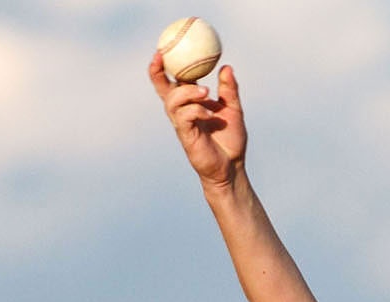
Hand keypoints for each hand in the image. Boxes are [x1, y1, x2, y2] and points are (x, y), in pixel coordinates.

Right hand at [148, 55, 247, 191]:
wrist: (232, 167)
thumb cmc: (231, 141)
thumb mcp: (233, 109)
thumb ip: (229, 90)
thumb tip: (226, 67)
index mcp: (191, 103)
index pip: (174, 80)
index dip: (166, 65)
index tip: (166, 46)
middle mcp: (182, 112)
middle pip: (162, 89)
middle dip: (157, 72)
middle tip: (159, 56)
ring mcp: (182, 124)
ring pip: (173, 100)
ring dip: (188, 91)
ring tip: (206, 92)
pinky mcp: (185, 136)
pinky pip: (184, 116)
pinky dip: (197, 110)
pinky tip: (211, 114)